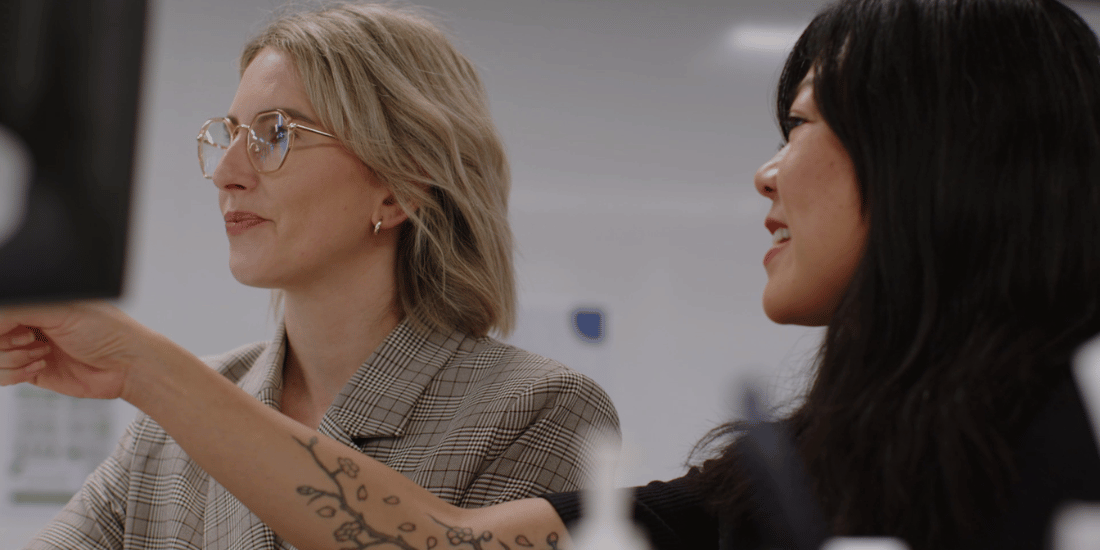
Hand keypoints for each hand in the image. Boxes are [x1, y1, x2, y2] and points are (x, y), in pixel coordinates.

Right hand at [0, 301, 156, 399]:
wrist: (127, 365)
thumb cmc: (106, 331)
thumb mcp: (62, 311)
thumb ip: (22, 310)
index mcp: (37, 303)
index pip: (1, 311)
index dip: (1, 324)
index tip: (21, 329)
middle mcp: (30, 324)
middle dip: (5, 341)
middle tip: (31, 339)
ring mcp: (28, 349)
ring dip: (12, 358)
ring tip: (43, 353)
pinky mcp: (32, 372)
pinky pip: (2, 376)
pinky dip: (13, 373)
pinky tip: (40, 366)